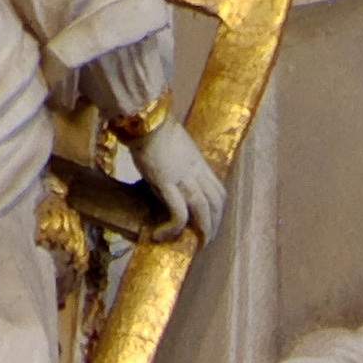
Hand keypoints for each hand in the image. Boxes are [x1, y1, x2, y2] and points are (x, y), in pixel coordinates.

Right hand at [134, 114, 225, 241]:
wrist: (143, 118)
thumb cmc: (150, 130)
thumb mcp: (170, 152)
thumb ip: (174, 171)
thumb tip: (166, 190)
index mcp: (198, 162)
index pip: (218, 190)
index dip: (219, 209)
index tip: (213, 220)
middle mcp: (196, 171)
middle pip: (216, 202)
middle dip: (215, 224)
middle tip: (207, 239)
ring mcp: (184, 177)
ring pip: (204, 210)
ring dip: (203, 230)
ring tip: (197, 244)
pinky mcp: (167, 182)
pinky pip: (179, 213)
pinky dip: (174, 228)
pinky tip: (162, 235)